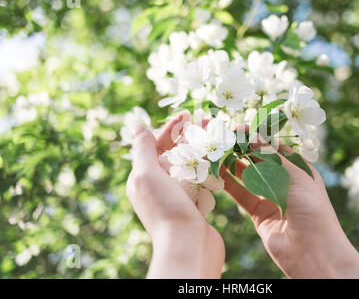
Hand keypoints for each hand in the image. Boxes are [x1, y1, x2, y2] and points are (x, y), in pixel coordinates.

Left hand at [126, 112, 224, 278]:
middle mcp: (158, 186)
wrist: (188, 246)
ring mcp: (177, 196)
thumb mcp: (147, 175)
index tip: (186, 115)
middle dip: (189, 135)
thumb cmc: (165, 209)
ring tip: (217, 135)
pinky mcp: (194, 204)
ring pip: (190, 165)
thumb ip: (142, 149)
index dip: (169, 128)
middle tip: (208, 121)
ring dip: (202, 148)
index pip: (155, 145)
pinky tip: (220, 158)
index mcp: (143, 178)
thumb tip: (137, 126)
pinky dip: (209, 166)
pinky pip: (201, 179)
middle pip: (174, 153)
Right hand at [221, 134, 358, 278]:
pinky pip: (241, 195)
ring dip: (231, 165)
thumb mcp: (297, 177)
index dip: (256, 137)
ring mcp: (270, 198)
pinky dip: (229, 185)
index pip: (273, 148)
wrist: (313, 252)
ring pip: (247, 177)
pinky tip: (217, 174)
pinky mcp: (259, 214)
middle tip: (222, 140)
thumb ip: (273, 158)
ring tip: (215, 153)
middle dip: (241, 150)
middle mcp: (283, 182)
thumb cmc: (313, 210)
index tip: (238, 129)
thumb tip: (254, 137)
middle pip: (258, 161)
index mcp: (298, 170)